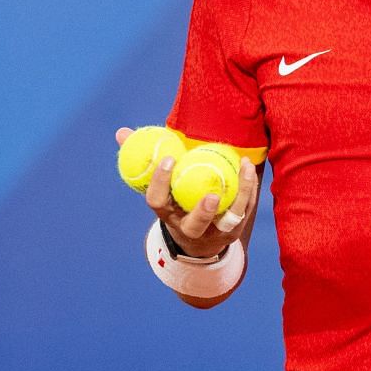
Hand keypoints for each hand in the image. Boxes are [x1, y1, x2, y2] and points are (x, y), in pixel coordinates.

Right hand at [115, 127, 261, 258]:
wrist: (199, 238)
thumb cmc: (174, 199)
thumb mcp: (159, 182)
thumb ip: (142, 157)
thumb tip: (121, 132)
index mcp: (166, 214)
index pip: (157, 202)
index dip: (160, 182)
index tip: (168, 158)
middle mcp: (188, 228)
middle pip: (194, 225)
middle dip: (202, 212)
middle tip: (211, 194)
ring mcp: (213, 232)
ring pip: (229, 218)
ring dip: (239, 194)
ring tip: (243, 167)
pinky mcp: (233, 230)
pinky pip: (244, 210)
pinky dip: (249, 189)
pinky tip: (248, 167)